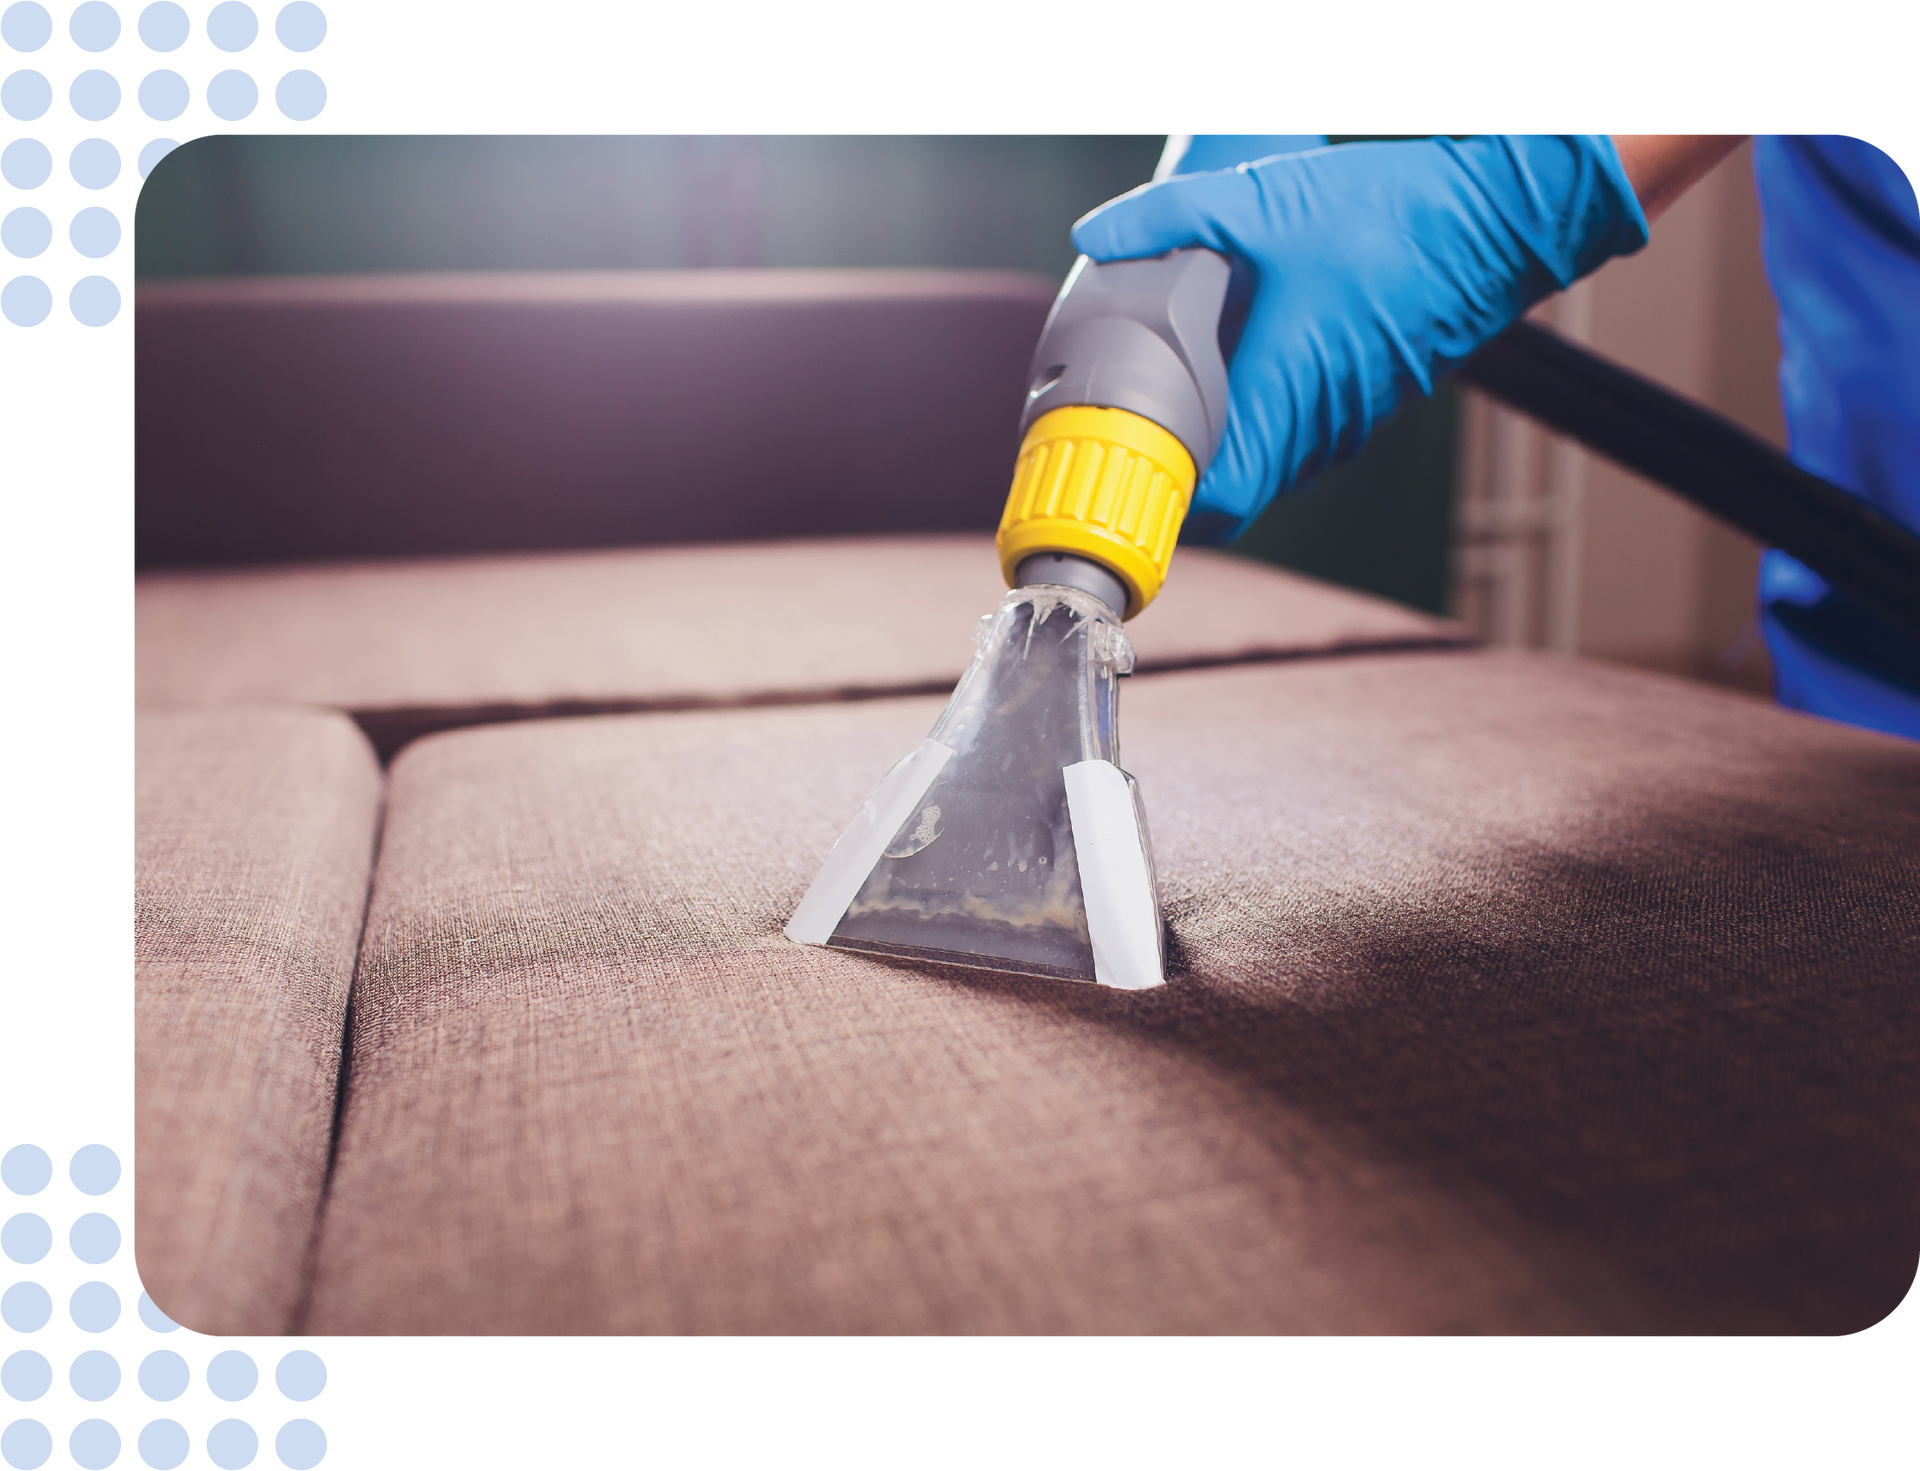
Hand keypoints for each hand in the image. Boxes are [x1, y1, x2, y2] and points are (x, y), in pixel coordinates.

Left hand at [1071, 134, 1648, 541]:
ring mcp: (1346, 424)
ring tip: (1161, 406)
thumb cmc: (1399, 216)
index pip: (1214, 501)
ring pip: (1262, 472)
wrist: (1503, 219)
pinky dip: (1253, 429)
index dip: (1161, 503)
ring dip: (1214, 454)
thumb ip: (1171, 216)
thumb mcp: (1264, 202)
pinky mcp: (1363, 407)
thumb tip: (1096, 234)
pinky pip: (1294, 443)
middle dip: (1173, 481)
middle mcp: (1318, 430)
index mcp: (1287, 396)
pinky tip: (1226, 378)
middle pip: (1230, 498)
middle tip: (1120, 440)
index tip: (1115, 475)